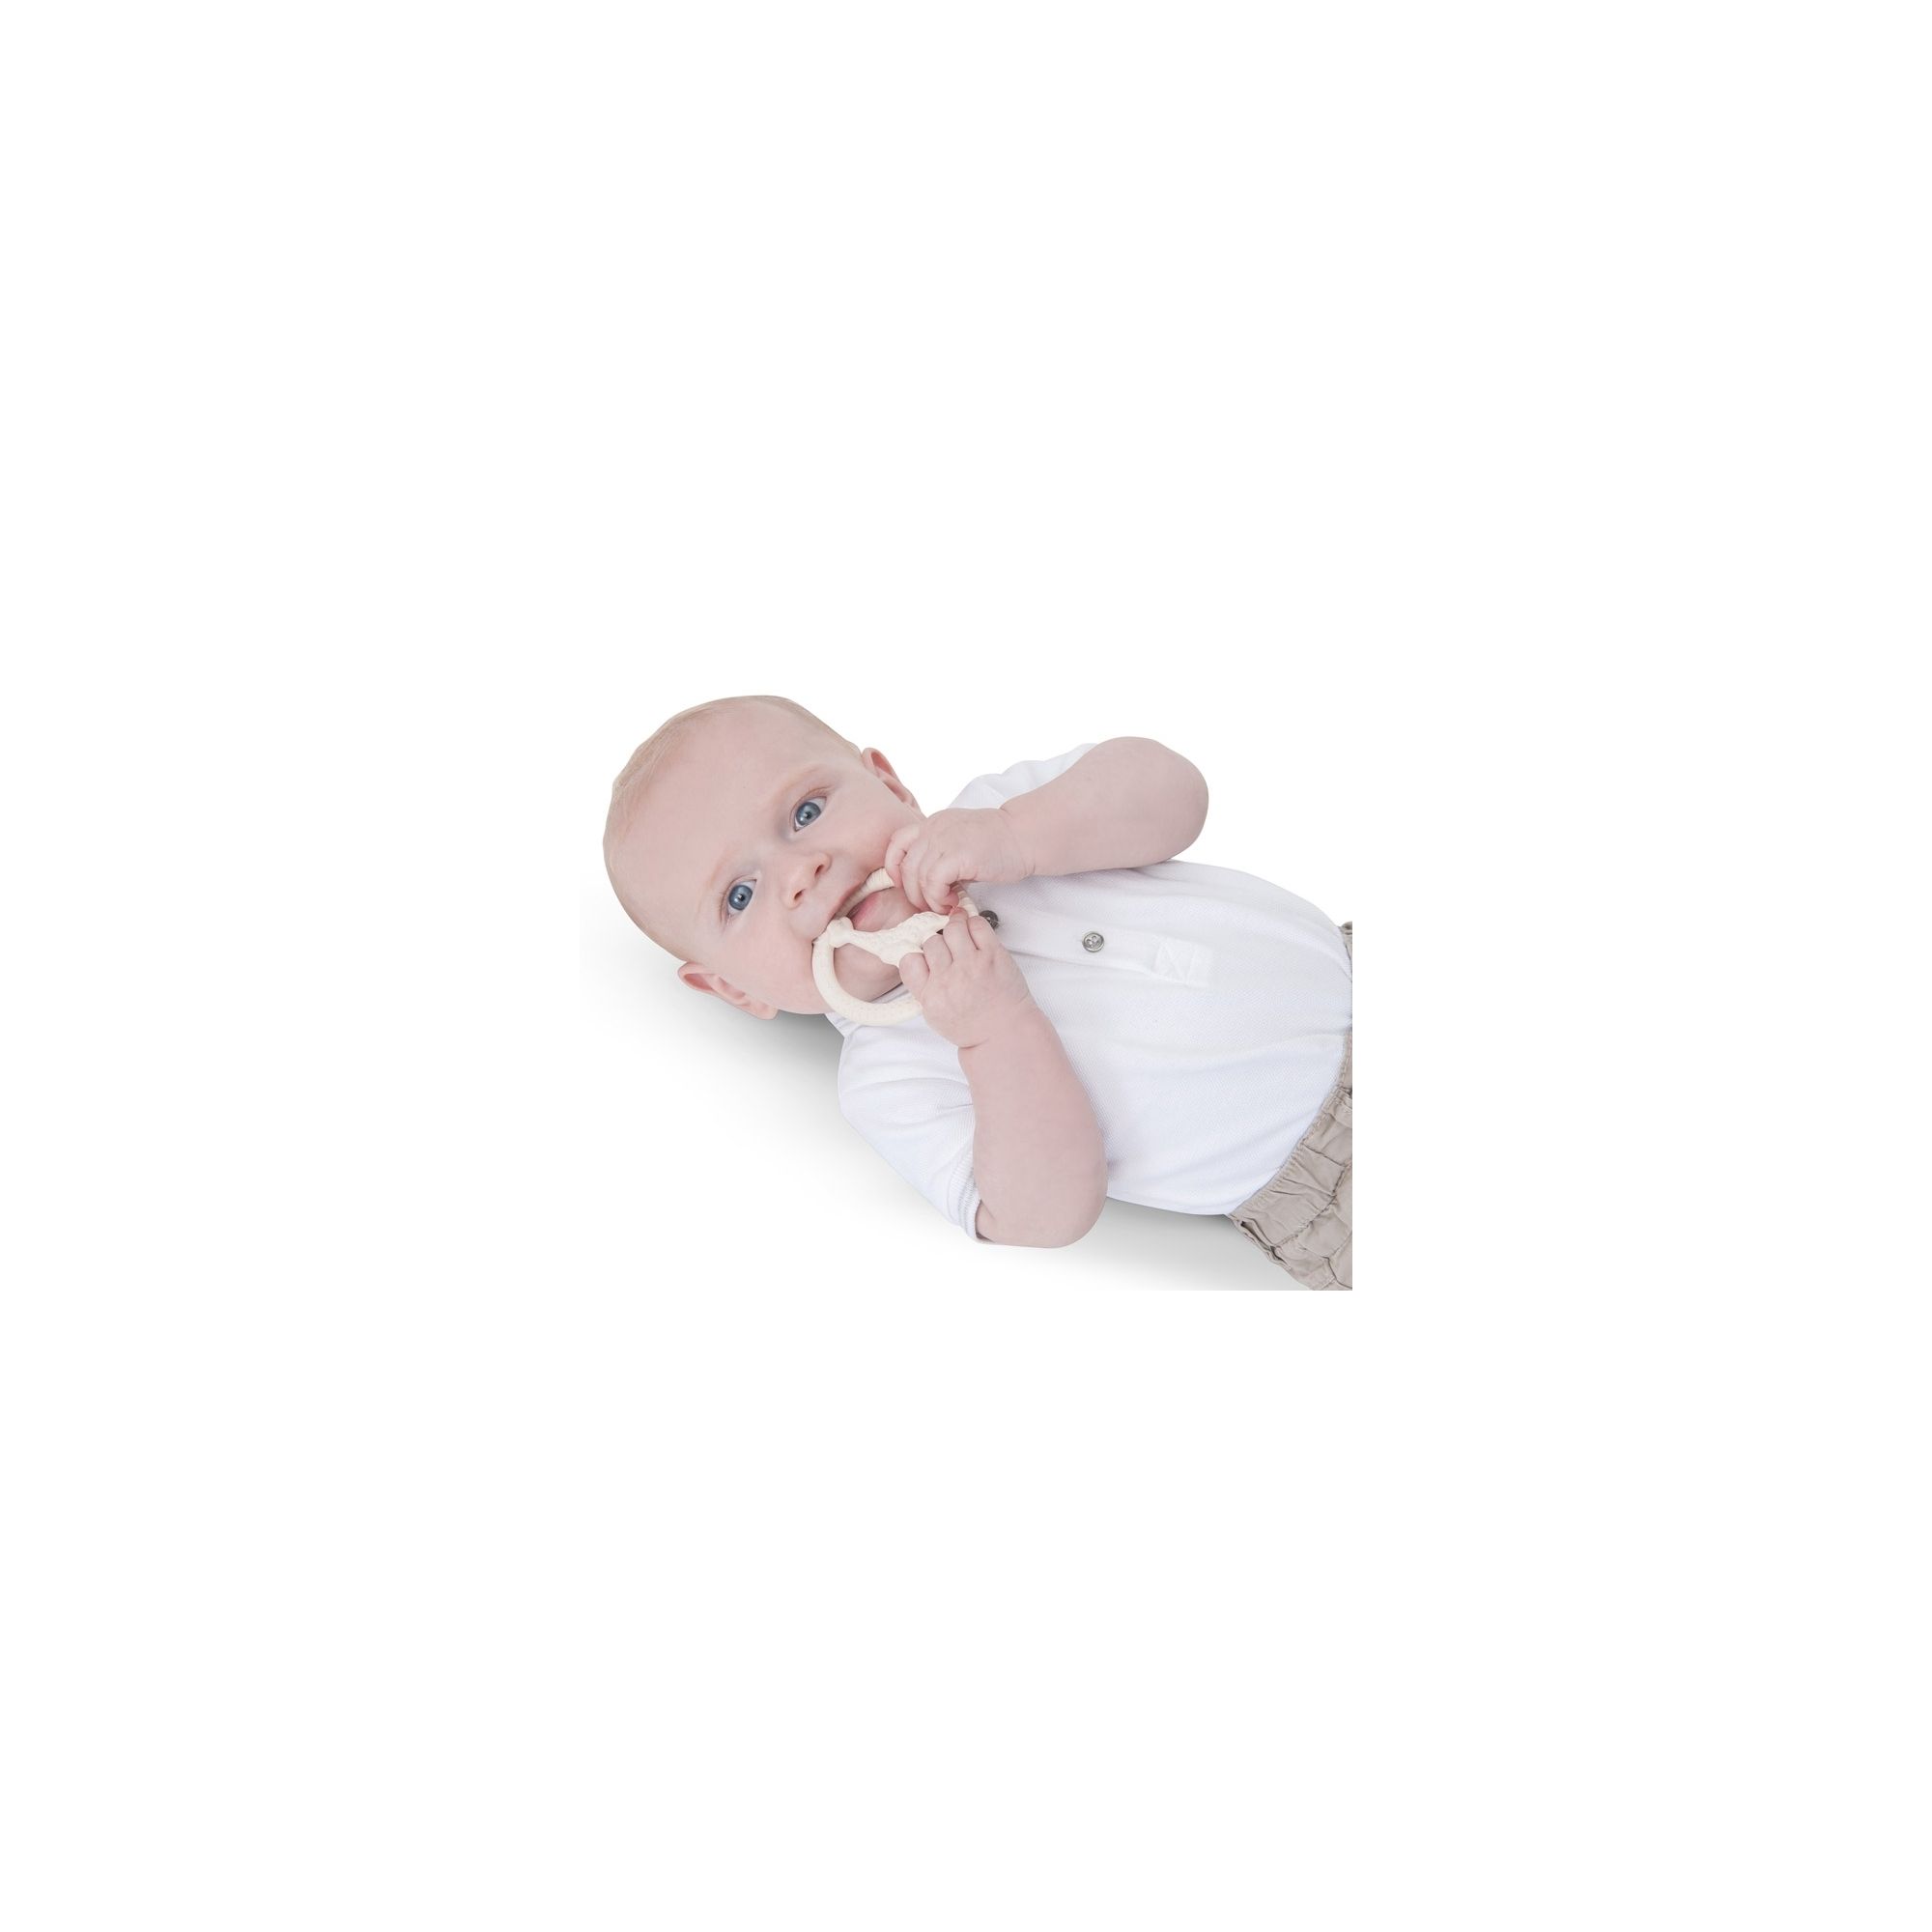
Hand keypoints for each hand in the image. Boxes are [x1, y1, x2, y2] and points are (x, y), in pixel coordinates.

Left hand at [883, 807, 1030, 914]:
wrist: (1024, 836)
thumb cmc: (999, 844)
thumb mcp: (960, 842)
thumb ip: (941, 855)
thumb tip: (925, 885)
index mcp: (933, 823)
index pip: (897, 844)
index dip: (895, 868)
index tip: (907, 886)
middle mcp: (933, 828)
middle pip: (905, 867)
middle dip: (914, 893)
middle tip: (931, 905)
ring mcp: (943, 839)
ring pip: (917, 878)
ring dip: (929, 899)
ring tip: (946, 905)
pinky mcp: (956, 854)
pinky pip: (933, 883)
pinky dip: (939, 898)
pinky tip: (954, 900)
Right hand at [898, 911, 1034, 1049]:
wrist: (1005, 1033)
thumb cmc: (972, 1025)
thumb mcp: (935, 1014)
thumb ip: (923, 987)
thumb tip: (918, 958)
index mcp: (930, 995)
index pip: (909, 959)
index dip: (918, 953)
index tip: (928, 955)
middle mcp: (948, 978)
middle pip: (931, 941)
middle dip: (939, 942)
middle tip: (949, 948)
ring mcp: (971, 965)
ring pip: (953, 927)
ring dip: (956, 927)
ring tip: (962, 934)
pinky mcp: (993, 955)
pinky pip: (977, 924)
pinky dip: (974, 924)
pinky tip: (976, 934)